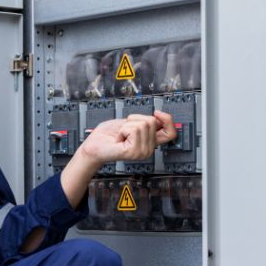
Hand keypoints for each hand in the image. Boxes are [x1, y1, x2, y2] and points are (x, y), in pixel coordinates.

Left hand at [59, 111, 177, 208]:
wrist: (94, 145)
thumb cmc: (108, 135)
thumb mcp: (130, 124)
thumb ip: (145, 122)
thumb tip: (158, 116)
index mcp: (150, 143)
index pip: (171, 133)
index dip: (168, 120)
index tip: (157, 113)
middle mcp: (149, 150)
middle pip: (152, 121)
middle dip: (135, 119)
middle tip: (124, 130)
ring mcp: (142, 152)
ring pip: (142, 124)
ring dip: (127, 125)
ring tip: (121, 135)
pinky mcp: (134, 152)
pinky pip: (133, 129)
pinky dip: (123, 129)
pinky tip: (119, 139)